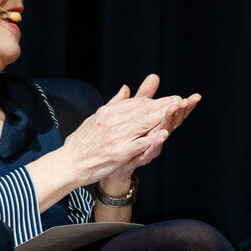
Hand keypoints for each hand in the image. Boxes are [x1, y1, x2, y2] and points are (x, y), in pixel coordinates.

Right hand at [59, 74, 189, 185]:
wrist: (70, 163)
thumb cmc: (83, 141)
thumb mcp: (98, 117)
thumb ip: (115, 103)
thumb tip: (126, 87)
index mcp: (108, 113)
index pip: (136, 103)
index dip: (155, 101)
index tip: (170, 98)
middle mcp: (113, 122)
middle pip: (143, 111)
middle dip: (163, 105)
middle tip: (181, 101)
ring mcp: (116, 138)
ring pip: (143, 124)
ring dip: (162, 117)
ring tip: (177, 111)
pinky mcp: (117, 153)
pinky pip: (137, 145)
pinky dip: (151, 139)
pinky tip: (164, 134)